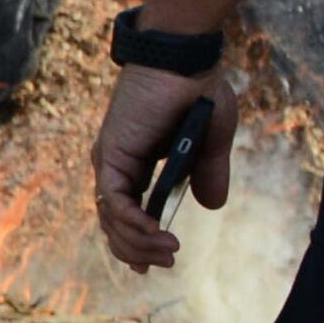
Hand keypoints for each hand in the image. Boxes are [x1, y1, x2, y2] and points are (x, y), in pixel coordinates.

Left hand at [88, 64, 233, 272]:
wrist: (186, 59)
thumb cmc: (197, 91)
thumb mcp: (212, 142)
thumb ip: (208, 174)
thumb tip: (213, 206)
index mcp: (134, 164)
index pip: (124, 214)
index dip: (136, 242)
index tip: (157, 263)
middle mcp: (116, 165)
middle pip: (114, 223)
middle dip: (138, 249)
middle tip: (167, 260)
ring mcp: (110, 159)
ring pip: (112, 216)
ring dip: (138, 241)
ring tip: (168, 250)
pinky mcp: (111, 153)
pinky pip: (114, 198)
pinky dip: (132, 221)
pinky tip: (156, 232)